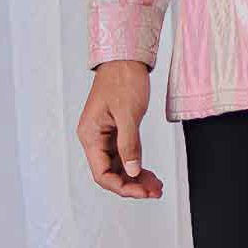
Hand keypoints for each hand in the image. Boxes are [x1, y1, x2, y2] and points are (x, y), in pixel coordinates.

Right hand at [76, 60, 163, 198]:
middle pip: (111, 172)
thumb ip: (129, 144)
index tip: (142, 191)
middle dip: (133, 184)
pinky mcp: (116, 129)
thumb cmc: (123, 78)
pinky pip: (124, 153)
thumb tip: (132, 172)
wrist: (126, 56)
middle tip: (155, 191)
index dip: (122, 186)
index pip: (102, 174)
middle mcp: (95, 138)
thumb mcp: (129, 112)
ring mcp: (105, 134)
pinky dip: (137, 163)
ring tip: (156, 186)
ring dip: (137, 176)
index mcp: (91, 135)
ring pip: (119, 165)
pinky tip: (149, 172)